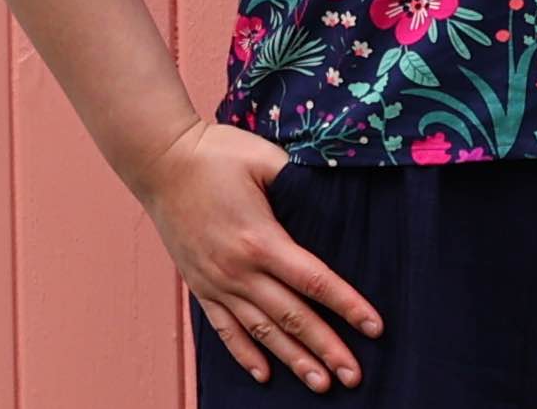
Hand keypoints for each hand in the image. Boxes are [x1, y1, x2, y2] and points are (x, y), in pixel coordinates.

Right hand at [137, 118, 385, 391]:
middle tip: (354, 377)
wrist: (161, 162)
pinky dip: (244, 354)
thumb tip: (331, 194)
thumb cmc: (216, 153)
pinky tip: (264, 374)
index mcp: (261, 239)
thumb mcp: (264, 157)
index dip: (347, 305)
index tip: (374, 327)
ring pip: (261, 331)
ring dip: (292, 359)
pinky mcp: (200, 285)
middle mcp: (239, 270)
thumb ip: (298, 179)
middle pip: (292, 317)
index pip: (314, 280)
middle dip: (326, 348)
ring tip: (319, 383)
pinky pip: (224, 329)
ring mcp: (217, 282)